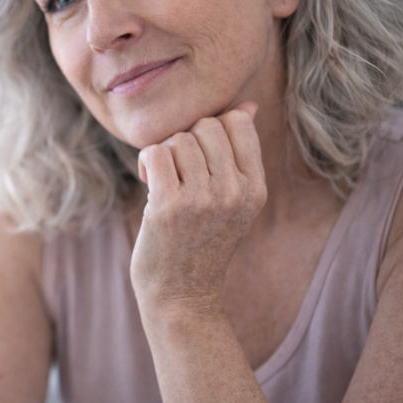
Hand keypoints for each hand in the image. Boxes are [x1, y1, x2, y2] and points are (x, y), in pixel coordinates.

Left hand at [130, 102, 265, 315]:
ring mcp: (204, 199)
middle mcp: (235, 192)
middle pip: (205, 126)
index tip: (199, 157)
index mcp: (256, 188)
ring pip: (178, 138)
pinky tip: (150, 185)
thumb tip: (247, 105)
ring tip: (165, 182)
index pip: (237, 123)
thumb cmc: (200, 241)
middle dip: (185, 140)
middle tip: (178, 172)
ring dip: (164, 155)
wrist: (182, 296)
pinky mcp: (170, 206)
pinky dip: (146, 163)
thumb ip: (238, 154)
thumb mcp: (232, 200)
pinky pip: (155, 153)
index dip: (210, 130)